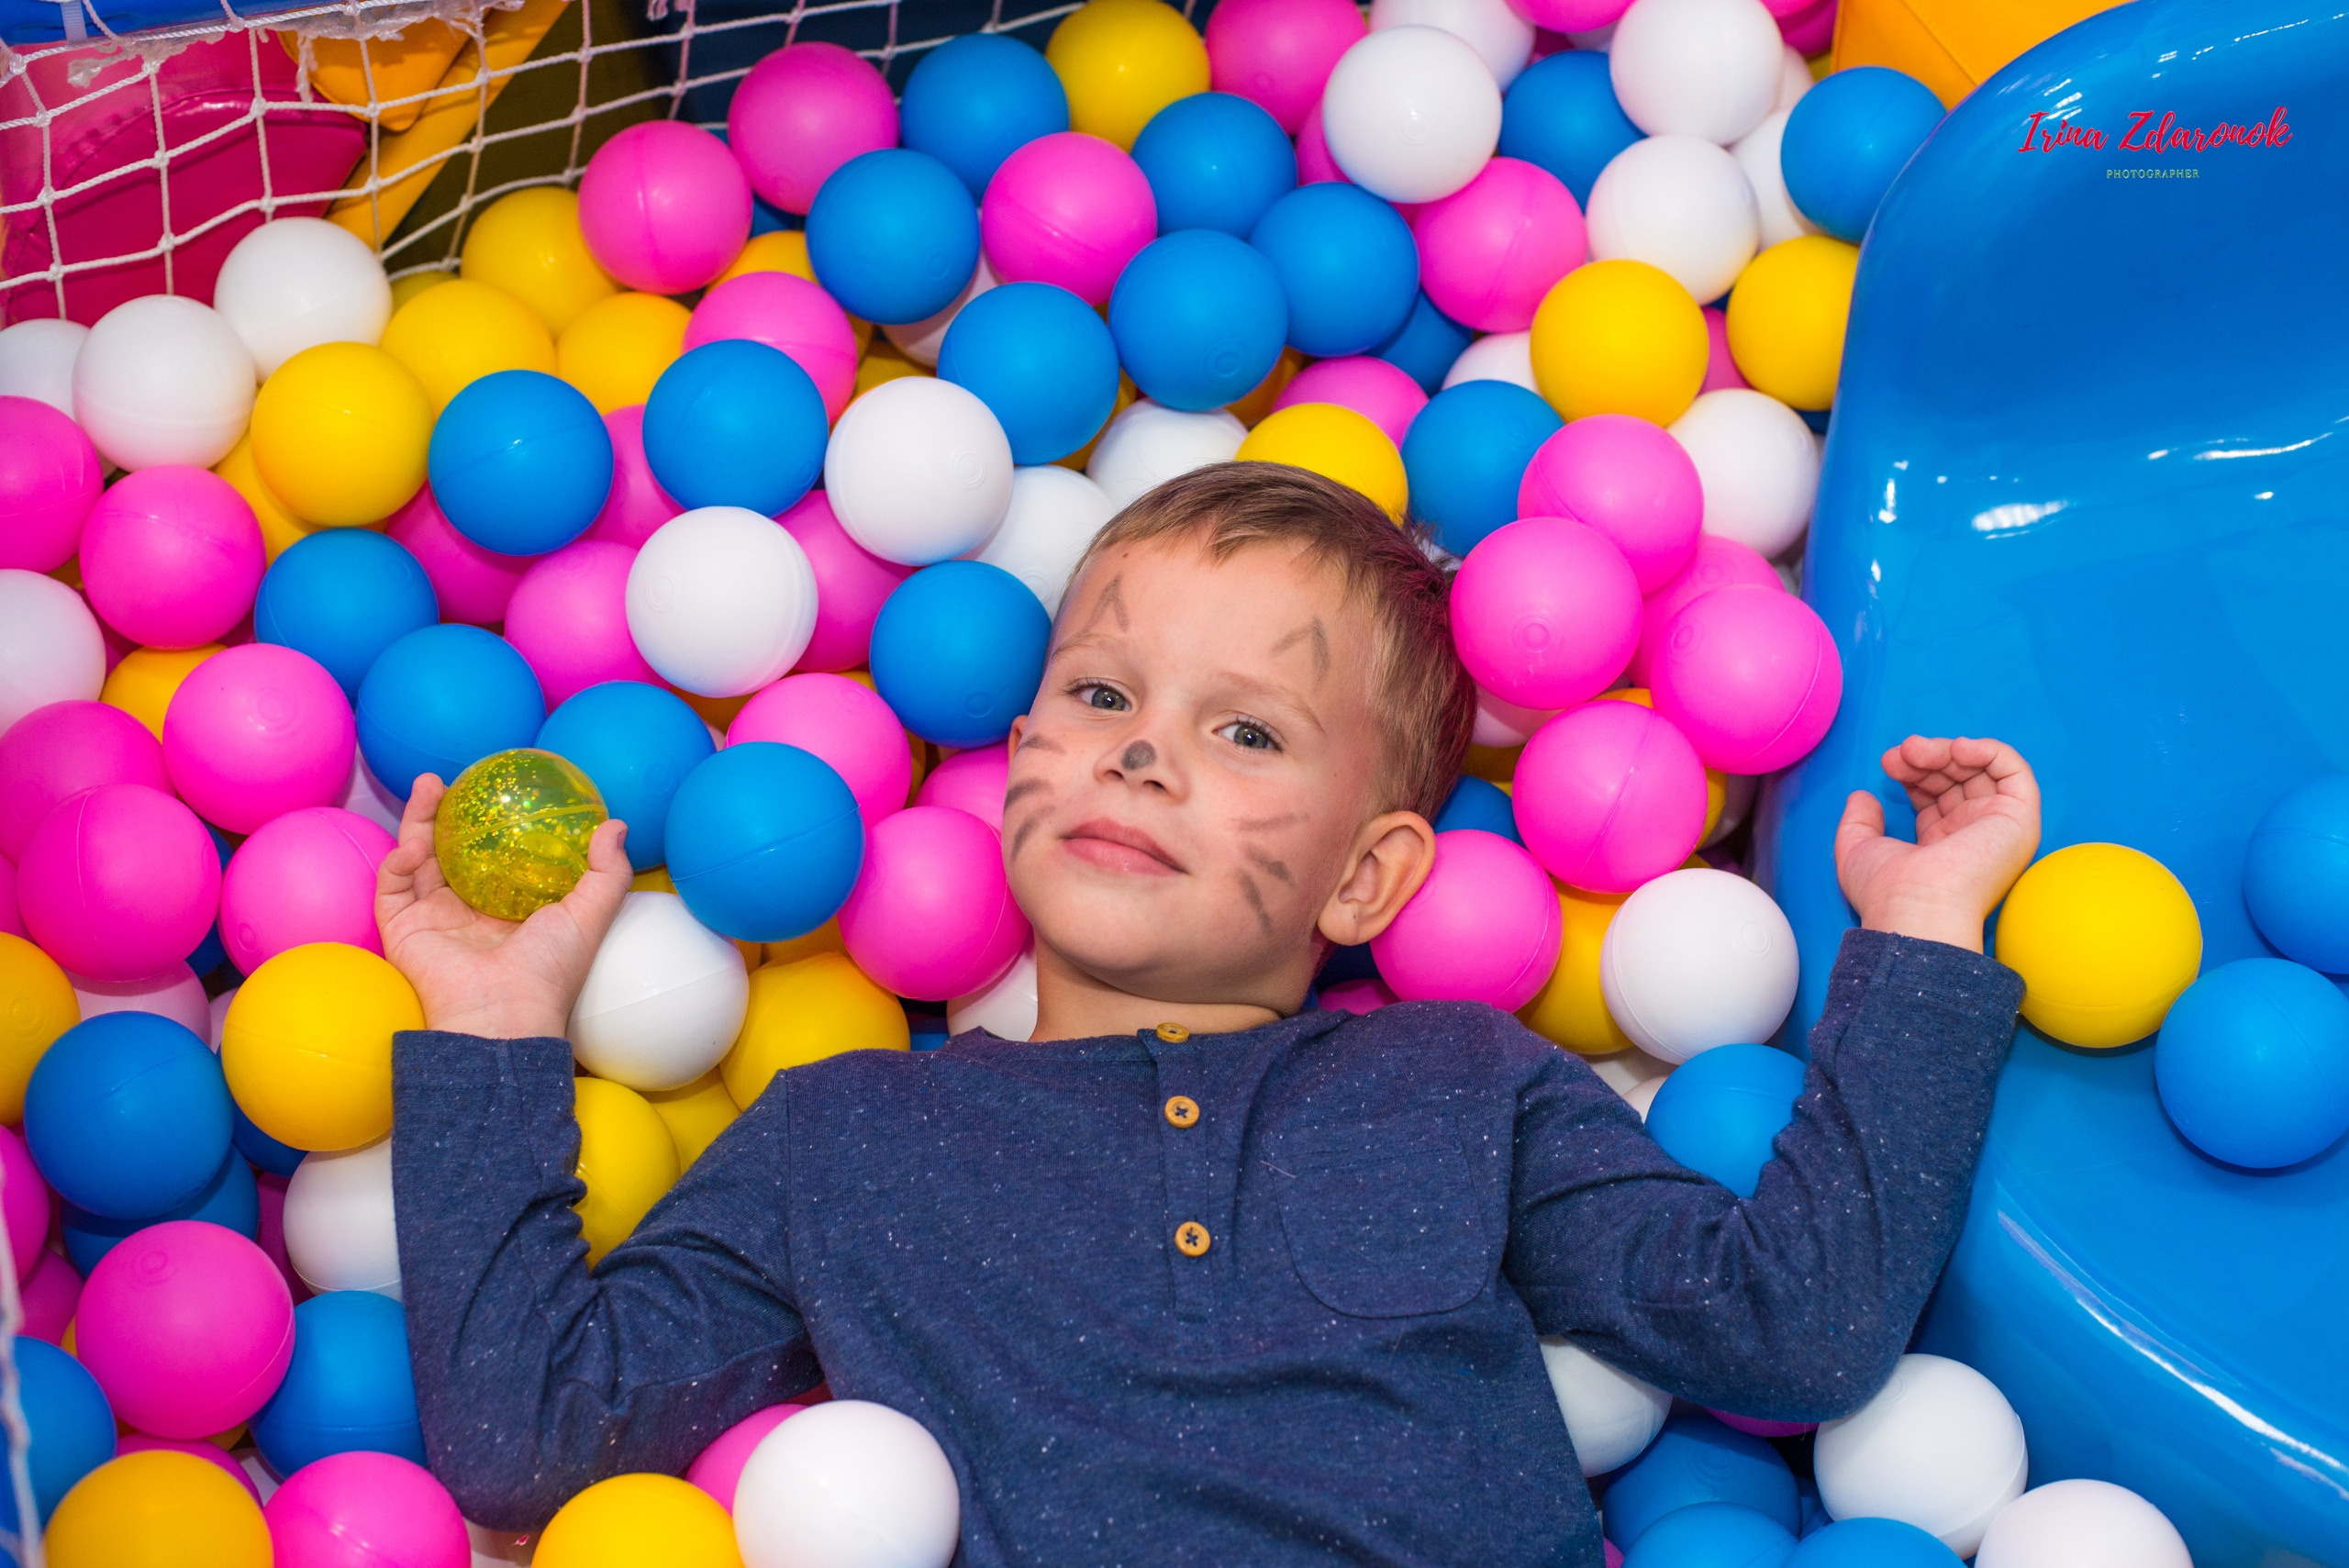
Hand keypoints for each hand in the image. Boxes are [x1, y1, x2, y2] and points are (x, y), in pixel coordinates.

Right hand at [375, 774, 633, 1038]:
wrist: (502, 1017)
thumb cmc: (549, 970)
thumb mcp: (590, 915)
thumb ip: (607, 871)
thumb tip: (615, 824)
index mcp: (508, 910)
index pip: (496, 857)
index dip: (494, 824)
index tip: (500, 788)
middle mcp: (467, 913)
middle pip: (450, 852)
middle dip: (447, 813)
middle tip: (453, 777)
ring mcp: (433, 921)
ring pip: (415, 860)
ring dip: (417, 821)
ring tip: (428, 784)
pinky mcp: (402, 931)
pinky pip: (391, 888)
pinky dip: (397, 862)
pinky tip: (414, 844)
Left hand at [1834, 736, 2041, 952]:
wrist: (1915, 907)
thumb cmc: (1885, 890)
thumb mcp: (1858, 849)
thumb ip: (1858, 821)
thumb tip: (1862, 795)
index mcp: (1940, 844)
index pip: (1934, 794)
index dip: (1913, 771)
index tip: (1888, 763)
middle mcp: (1971, 835)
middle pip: (1956, 779)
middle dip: (1926, 758)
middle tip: (1899, 754)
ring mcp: (1995, 827)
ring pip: (1982, 770)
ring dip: (1948, 750)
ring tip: (1917, 750)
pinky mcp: (2019, 820)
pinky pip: (2015, 772)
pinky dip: (1989, 751)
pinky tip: (1958, 750)